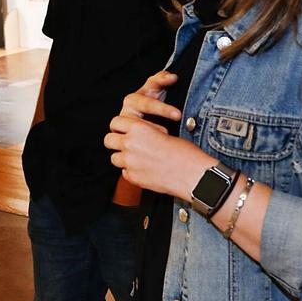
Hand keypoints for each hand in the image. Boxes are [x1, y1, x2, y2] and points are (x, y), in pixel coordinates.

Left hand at [104, 71, 214, 197]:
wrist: (193, 175)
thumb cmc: (185, 153)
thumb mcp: (163, 133)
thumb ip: (145, 134)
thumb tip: (137, 136)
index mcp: (138, 128)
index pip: (116, 122)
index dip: (121, 126)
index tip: (126, 130)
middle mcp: (130, 144)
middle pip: (108, 140)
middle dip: (115, 141)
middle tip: (126, 144)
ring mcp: (129, 162)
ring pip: (114, 158)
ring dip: (123, 158)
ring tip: (138, 158)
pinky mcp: (133, 178)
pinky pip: (124, 173)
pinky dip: (132, 172)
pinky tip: (146, 170)